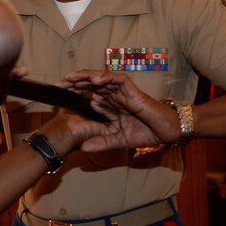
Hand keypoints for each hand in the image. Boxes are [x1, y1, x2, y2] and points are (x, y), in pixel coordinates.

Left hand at [58, 70, 181, 151]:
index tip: (58, 98)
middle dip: (74, 83)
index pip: (87, 96)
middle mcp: (113, 95)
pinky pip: (116, 79)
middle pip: (89, 85)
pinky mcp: (131, 89)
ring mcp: (121, 91)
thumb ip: (101, 143)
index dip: (73, 95)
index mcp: (109, 105)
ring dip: (85, 77)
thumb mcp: (118, 140)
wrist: (166, 131)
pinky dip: (105, 77)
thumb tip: (83, 148)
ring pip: (100, 78)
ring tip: (70, 78)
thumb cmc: (146, 132)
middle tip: (58, 85)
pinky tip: (93, 80)